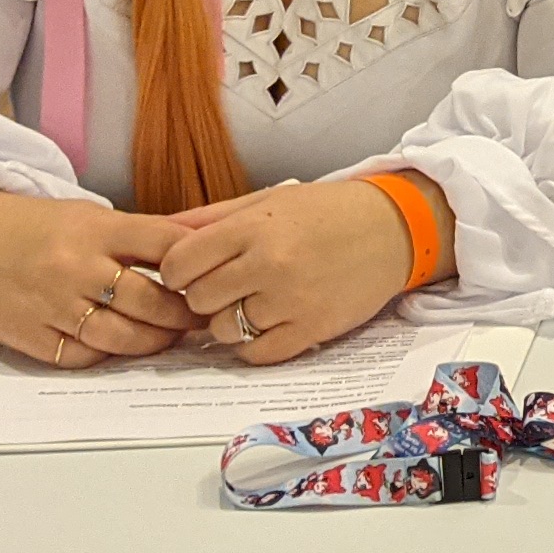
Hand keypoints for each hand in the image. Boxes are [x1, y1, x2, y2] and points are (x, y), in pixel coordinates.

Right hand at [0, 190, 198, 366]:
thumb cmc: (36, 227)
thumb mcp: (90, 216)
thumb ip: (139, 236)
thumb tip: (198, 254)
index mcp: (97, 230)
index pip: (166, 245)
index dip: (196, 266)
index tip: (213, 278)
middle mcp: (76, 268)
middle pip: (151, 302)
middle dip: (184, 314)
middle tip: (202, 318)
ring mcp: (52, 305)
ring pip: (122, 337)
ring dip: (155, 342)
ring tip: (170, 337)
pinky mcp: (31, 335)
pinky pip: (83, 356)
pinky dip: (107, 355)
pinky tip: (121, 347)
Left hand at [159, 179, 428, 365]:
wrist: (394, 228)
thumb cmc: (328, 211)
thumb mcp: (268, 200)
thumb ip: (211, 218)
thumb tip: (159, 232)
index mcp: (253, 226)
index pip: (179, 264)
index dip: (178, 271)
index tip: (192, 271)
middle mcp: (269, 264)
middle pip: (198, 299)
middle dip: (203, 296)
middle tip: (224, 287)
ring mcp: (292, 299)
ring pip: (225, 329)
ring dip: (229, 321)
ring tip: (250, 303)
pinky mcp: (312, 328)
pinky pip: (258, 352)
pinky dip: (254, 343)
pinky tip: (266, 323)